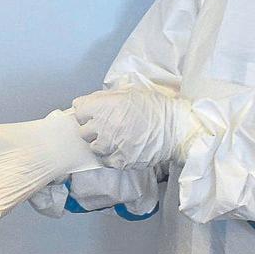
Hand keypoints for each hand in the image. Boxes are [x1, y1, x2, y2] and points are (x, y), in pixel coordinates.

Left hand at [73, 87, 199, 169]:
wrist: (176, 128)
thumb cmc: (154, 107)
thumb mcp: (128, 92)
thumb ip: (104, 97)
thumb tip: (88, 102)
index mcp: (103, 106)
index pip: (78, 110)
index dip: (87, 111)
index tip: (95, 113)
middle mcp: (103, 126)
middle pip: (83, 131)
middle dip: (92, 128)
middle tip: (107, 126)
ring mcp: (110, 145)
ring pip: (93, 147)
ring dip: (101, 143)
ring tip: (116, 139)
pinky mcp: (120, 161)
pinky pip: (105, 161)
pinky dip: (110, 156)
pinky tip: (121, 149)